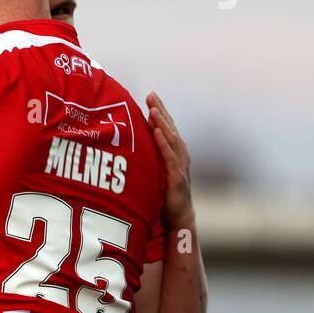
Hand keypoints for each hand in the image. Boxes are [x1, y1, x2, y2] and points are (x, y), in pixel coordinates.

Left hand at [147, 92, 193, 223]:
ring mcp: (179, 166)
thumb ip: (150, 156)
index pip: (167, 127)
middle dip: (160, 111)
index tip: (150, 96)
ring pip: (171, 140)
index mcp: (175, 153)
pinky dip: (164, 143)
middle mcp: (180, 156)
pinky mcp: (176, 178)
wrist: (179, 217)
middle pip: (170, 129)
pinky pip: (169, 157)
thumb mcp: (156, 171)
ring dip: (162, 123)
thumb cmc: (165, 194)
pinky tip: (157, 132)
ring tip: (153, 109)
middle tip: (151, 95)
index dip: (160, 111)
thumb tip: (133, 142)